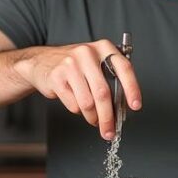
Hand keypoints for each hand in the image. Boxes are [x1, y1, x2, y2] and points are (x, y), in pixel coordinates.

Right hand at [14, 40, 140, 139]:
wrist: (42, 62)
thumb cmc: (75, 66)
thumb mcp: (96, 64)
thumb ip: (111, 80)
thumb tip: (123, 107)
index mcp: (103, 48)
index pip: (124, 68)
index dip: (132, 89)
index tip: (136, 105)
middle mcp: (87, 53)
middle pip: (103, 92)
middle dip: (108, 117)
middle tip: (110, 130)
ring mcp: (70, 64)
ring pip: (87, 102)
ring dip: (92, 117)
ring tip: (93, 119)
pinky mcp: (57, 77)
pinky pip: (73, 104)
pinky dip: (77, 111)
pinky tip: (77, 104)